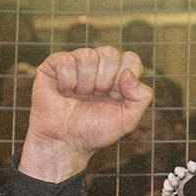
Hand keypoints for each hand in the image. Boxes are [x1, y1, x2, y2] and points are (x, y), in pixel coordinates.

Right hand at [21, 47, 152, 182]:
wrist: (65, 142)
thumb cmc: (95, 130)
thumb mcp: (128, 120)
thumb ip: (141, 97)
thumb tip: (128, 74)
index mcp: (118, 74)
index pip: (131, 59)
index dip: (124, 79)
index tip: (115, 96)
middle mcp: (98, 65)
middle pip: (109, 53)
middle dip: (104, 81)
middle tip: (94, 97)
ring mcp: (76, 62)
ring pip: (87, 55)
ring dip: (84, 83)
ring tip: (78, 96)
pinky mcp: (54, 64)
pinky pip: (66, 60)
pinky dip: (66, 82)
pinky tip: (64, 92)